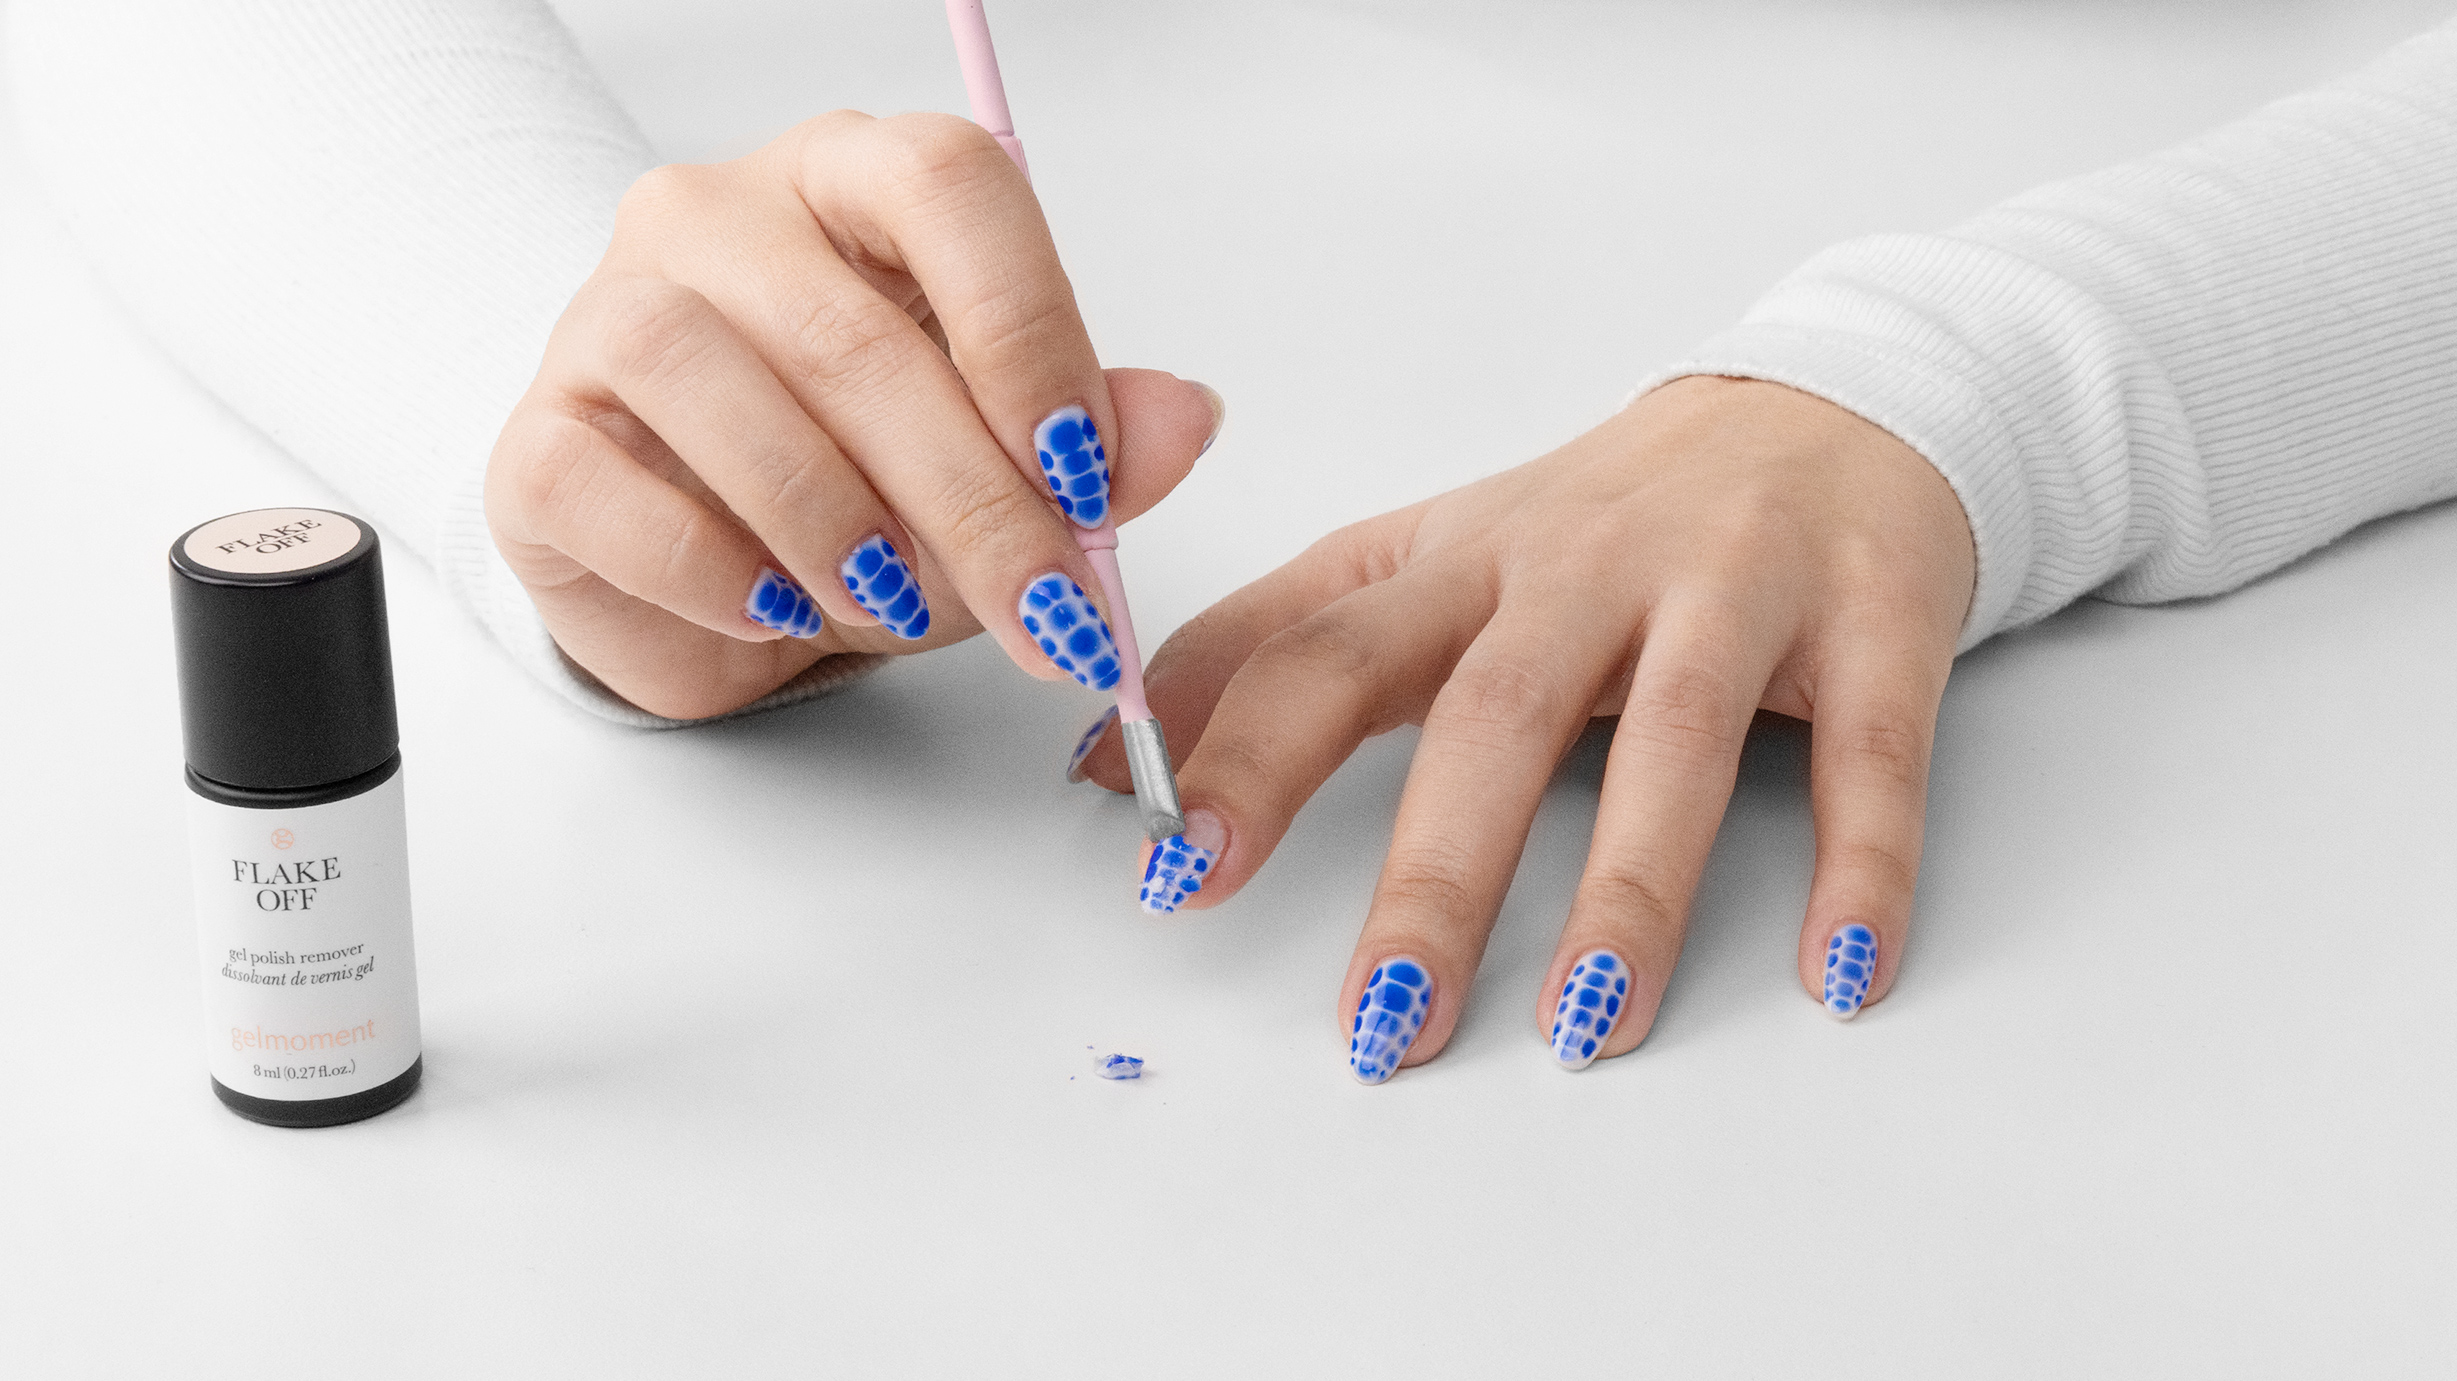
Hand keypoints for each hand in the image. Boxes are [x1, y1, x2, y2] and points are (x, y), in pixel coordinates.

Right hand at [485, 112, 1221, 719]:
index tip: (1086, 470)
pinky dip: (716, 571)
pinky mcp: (536, 438)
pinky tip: (779, 608)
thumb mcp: (1005, 469)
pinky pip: (611, 491)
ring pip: (713, 384)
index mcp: (854, 184)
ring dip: (836, 525)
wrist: (716, 583)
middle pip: (850, 330)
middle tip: (1045, 608)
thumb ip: (1096, 442)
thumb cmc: (865, 491)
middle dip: (971, 497)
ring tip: (898, 606)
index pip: (948, 185)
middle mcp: (721, 219)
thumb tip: (1183, 419)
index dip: (1026, 328)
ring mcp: (608, 315)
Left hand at [1081, 377, 1974, 1079]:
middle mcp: (1589, 566)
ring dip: (1627, 889)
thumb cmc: (1604, 518)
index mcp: (1465, 559)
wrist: (1829, 408)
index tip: (1175, 873)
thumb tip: (1105, 757)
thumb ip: (1273, 644)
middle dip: (1434, 875)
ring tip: (1583, 1024)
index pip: (1329, 648)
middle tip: (1383, 1022)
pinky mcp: (1871, 620)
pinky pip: (1871, 753)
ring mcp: (1734, 588)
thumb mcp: (1426, 556)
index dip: (1245, 755)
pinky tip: (1837, 973)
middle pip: (1493, 715)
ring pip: (1674, 738)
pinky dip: (1862, 864)